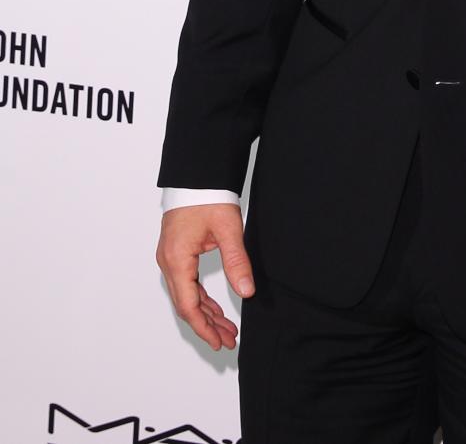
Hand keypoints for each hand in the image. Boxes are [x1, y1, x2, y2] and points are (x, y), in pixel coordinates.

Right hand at [156, 203, 253, 350]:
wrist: (197, 174)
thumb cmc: (209, 197)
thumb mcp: (228, 229)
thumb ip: (236, 261)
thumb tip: (246, 291)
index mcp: (177, 259)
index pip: (188, 305)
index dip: (204, 327)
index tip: (219, 342)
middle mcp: (168, 262)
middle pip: (186, 304)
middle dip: (207, 325)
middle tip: (228, 340)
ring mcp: (170, 258)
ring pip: (186, 296)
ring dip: (205, 313)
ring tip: (226, 329)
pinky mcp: (176, 253)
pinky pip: (187, 283)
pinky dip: (200, 298)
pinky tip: (215, 309)